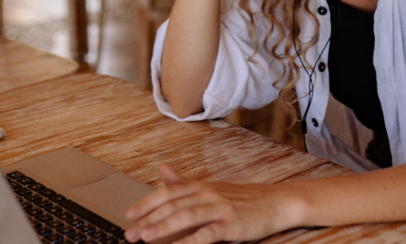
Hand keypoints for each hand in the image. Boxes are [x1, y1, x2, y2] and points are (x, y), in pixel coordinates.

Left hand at [124, 163, 300, 243]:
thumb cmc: (243, 199)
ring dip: (163, 227)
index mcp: (201, 186)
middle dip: (148, 219)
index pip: (168, 193)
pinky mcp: (232, 224)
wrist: (276, 202)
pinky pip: (208, 233)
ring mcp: (220, 208)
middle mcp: (208, 194)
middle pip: (173, 205)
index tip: (129, 215)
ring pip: (186, 216)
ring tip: (146, 237)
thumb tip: (162, 169)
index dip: (147, 204)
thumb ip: (184, 182)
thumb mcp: (211, 188)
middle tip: (130, 233)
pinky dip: (191, 240)